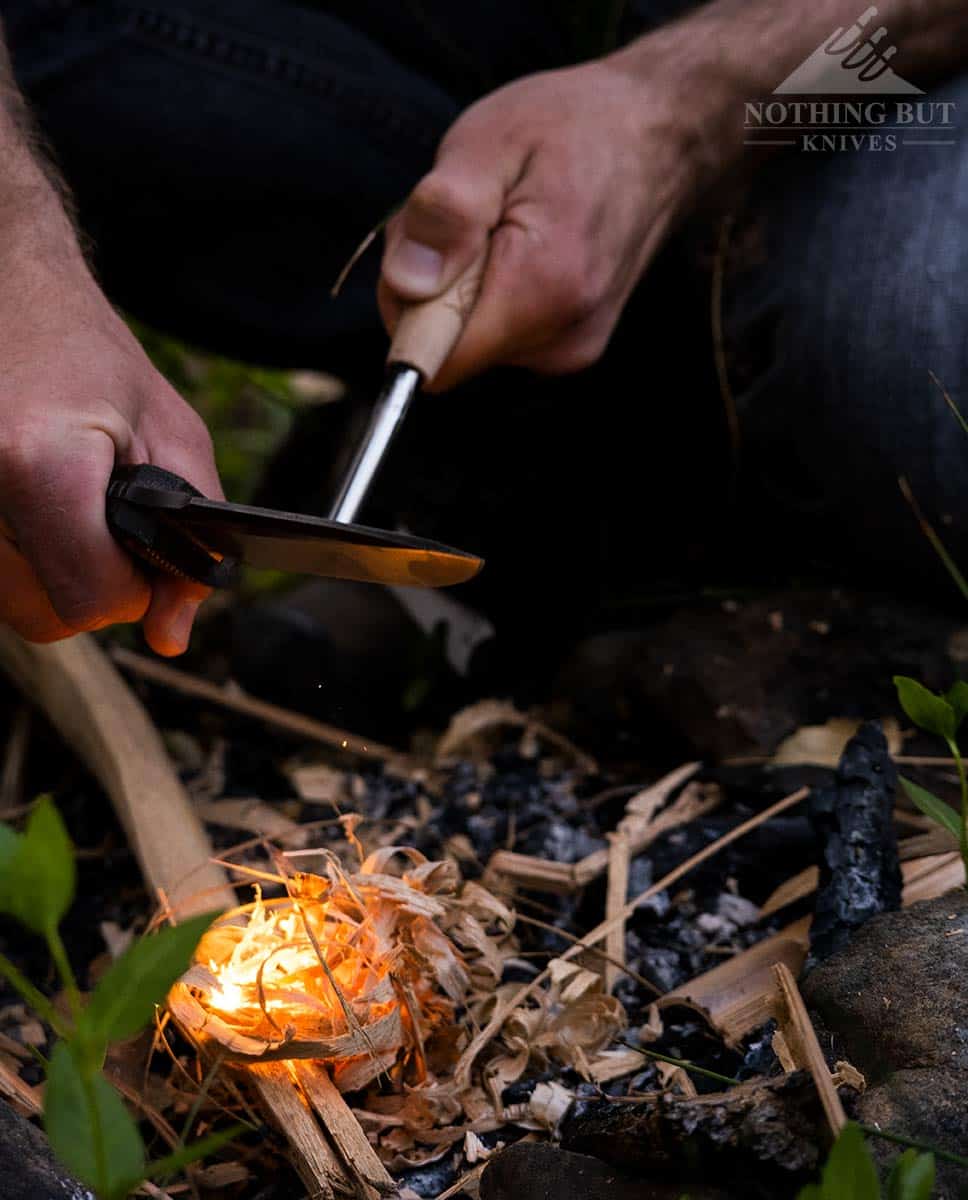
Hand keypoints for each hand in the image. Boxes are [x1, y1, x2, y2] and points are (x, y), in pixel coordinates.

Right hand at [0, 248, 222, 654]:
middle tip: (104, 513)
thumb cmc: (90, 356)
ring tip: (68, 502)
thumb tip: (172, 635)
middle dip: (95, 582)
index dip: (133, 588)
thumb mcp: (173, 436)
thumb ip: (192, 544)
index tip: (142, 546)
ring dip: (57, 574)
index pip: (90, 600)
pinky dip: (23, 560)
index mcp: (36, 463)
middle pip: (49, 616)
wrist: (7, 298)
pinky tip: (33, 509)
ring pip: (18, 607)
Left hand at [379, 56, 703, 388]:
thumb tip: (406, 286)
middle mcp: (561, 339)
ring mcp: (569, 349)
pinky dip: (488, 294)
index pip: (435, 359)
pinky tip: (517, 244)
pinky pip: (498, 335)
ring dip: (461, 288)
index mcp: (542, 293)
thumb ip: (445, 213)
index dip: (408, 308)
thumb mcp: (492, 142)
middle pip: (447, 352)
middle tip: (468, 219)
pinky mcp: (570, 345)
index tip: (428, 250)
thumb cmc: (576, 128)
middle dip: (432, 289)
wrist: (661, 136)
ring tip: (499, 224)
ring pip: (470, 343)